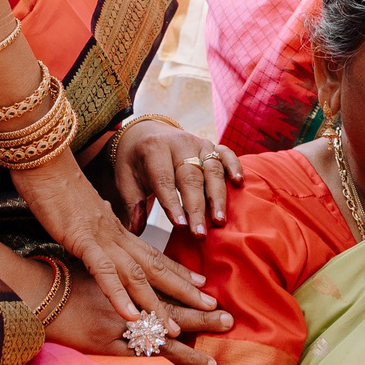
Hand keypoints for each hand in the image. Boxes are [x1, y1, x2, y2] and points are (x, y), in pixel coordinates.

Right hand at [14, 152, 217, 321]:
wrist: (44, 164)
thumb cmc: (59, 189)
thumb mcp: (84, 214)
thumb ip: (98, 227)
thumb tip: (103, 229)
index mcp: (118, 230)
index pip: (154, 254)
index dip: (179, 271)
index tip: (202, 285)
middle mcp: (116, 235)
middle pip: (156, 267)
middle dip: (183, 290)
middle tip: (210, 307)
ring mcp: (101, 238)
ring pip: (136, 275)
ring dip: (155, 304)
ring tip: (172, 330)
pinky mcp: (81, 240)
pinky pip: (103, 271)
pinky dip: (118, 295)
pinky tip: (131, 316)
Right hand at [49, 258, 231, 364]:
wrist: (35, 295)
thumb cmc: (61, 281)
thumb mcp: (93, 267)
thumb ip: (116, 271)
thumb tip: (133, 262)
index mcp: (125, 279)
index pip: (164, 285)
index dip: (189, 292)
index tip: (212, 295)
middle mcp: (126, 301)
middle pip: (170, 311)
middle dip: (200, 317)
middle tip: (228, 320)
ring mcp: (115, 324)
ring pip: (158, 340)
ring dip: (187, 352)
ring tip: (211, 364)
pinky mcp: (102, 345)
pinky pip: (134, 357)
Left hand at [111, 117, 242, 235]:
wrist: (144, 132)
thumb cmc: (135, 161)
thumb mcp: (126, 179)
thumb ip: (133, 204)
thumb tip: (136, 230)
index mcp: (154, 149)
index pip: (164, 180)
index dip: (173, 203)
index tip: (181, 226)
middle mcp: (178, 143)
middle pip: (190, 177)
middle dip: (197, 208)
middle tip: (200, 233)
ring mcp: (197, 142)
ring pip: (211, 169)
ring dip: (217, 196)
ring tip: (219, 220)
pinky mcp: (210, 144)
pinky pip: (226, 153)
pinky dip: (234, 166)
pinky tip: (238, 183)